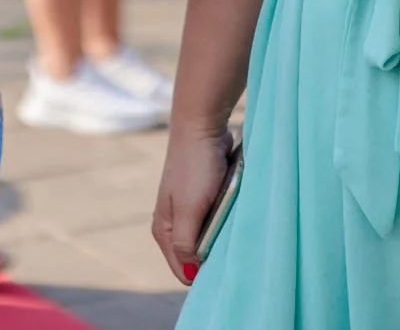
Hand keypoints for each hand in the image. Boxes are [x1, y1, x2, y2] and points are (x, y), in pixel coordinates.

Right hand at [152, 124, 233, 283]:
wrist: (202, 125)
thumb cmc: (194, 168)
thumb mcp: (189, 210)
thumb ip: (186, 243)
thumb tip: (192, 273)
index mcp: (163, 231)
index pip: (183, 270)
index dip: (204, 273)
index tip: (225, 266)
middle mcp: (173, 224)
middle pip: (196, 256)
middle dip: (214, 255)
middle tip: (232, 247)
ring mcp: (189, 211)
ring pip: (209, 239)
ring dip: (222, 236)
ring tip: (234, 226)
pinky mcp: (205, 198)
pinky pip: (218, 220)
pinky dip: (228, 220)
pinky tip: (236, 212)